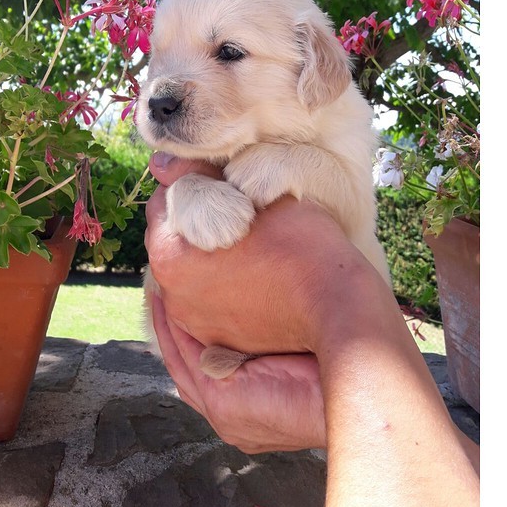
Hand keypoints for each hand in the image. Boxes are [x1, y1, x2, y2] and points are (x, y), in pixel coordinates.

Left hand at [144, 152, 387, 357]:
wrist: (341, 316)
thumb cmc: (305, 248)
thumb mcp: (258, 193)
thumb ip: (202, 176)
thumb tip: (165, 163)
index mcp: (171, 255)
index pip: (166, 201)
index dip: (195, 183)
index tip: (223, 181)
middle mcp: (171, 295)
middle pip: (173, 240)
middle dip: (196, 220)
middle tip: (234, 208)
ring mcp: (192, 323)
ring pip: (188, 272)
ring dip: (205, 253)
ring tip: (245, 242)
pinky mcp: (214, 343)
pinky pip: (206, 302)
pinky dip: (218, 286)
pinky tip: (247, 274)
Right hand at [150, 293, 325, 452]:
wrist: (349, 392)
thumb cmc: (334, 370)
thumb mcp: (293, 353)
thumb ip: (270, 342)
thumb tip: (263, 308)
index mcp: (248, 408)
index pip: (209, 370)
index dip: (194, 336)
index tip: (187, 302)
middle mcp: (230, 414)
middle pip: (187, 367)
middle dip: (173, 330)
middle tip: (163, 294)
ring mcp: (221, 409)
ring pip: (180, 360)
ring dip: (167, 326)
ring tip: (160, 293)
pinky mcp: (219, 398)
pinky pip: (184, 356)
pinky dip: (172, 328)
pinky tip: (167, 301)